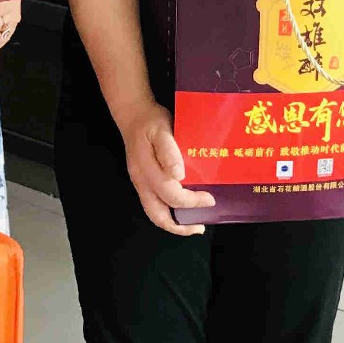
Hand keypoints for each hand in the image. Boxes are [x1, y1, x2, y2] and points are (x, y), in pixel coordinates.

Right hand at [118, 101, 213, 236]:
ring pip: (155, 213)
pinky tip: (183, 209)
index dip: (192, 201)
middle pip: (157, 215)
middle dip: (179, 227)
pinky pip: (155, 205)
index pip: (171, 195)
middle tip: (200, 227)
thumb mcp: (162, 130)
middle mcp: (142, 182)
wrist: (133, 115)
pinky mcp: (143, 182)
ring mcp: (140, 184)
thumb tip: (178, 175)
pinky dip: (169, 212)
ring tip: (193, 224)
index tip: (210, 199)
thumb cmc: (151, 122)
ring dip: (174, 223)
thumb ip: (169, 151)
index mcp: (147, 170)